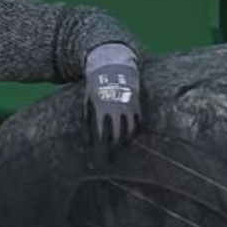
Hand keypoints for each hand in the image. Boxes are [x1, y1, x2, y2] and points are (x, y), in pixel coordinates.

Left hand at [84, 42, 141, 158]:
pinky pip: (138, 123)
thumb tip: (89, 141)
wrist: (114, 68)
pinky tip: (130, 136)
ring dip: (125, 141)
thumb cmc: (96, 87)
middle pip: (118, 136)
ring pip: (129, 131)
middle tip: (112, 156)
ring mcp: (129, 108)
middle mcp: (117, 111)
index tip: (100, 158)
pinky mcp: (137, 106)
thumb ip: (89, 121)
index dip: (102, 149)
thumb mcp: (88, 102)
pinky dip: (134, 131)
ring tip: (121, 147)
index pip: (103, 136)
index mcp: (102, 111)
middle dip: (114, 148)